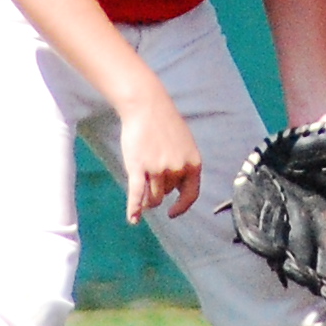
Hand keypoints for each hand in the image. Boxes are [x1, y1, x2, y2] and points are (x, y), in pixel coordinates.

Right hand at [120, 95, 204, 222]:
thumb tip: (176, 190)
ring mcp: (158, 169)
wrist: (146, 106)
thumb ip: (183, 166)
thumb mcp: (184, 145)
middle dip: (158, 189)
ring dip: (146, 198)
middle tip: (149, 177)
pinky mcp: (139, 168)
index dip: (181, 207)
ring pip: (152, 197)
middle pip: (166, 194)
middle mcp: (177, 169)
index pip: (191, 195)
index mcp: (193, 164)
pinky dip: (134, 209)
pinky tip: (133, 219)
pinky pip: (137, 195)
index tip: (172, 212)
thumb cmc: (164, 124)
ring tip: (140, 190)